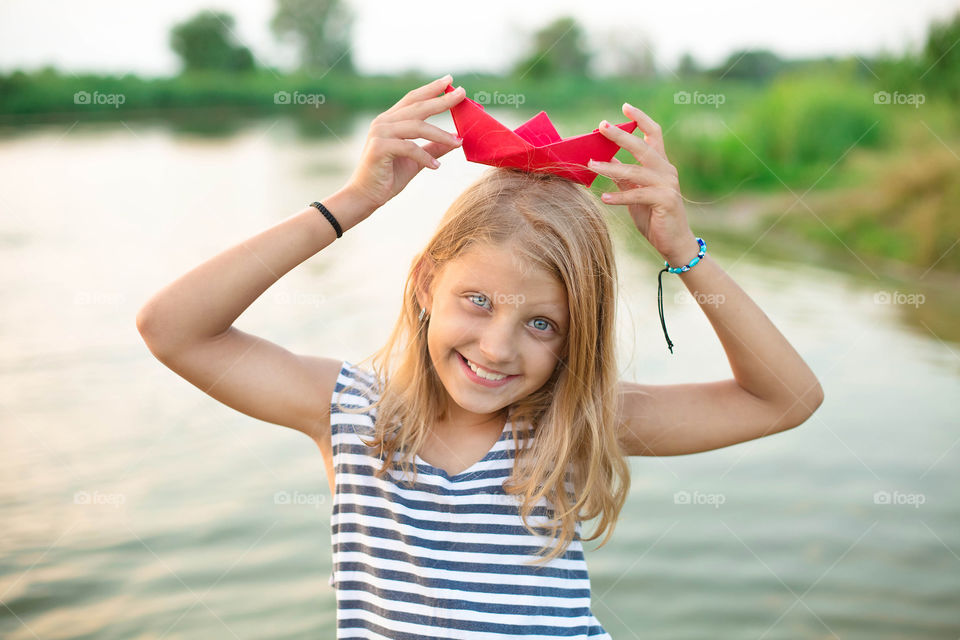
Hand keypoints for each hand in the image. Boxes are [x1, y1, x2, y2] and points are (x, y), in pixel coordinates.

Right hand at [343, 75, 464, 210]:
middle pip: (417, 107)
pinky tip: (436, 166)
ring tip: (457, 142)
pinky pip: (409, 148)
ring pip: (417, 127)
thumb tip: (456, 140)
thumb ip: (433, 147)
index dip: (431, 89)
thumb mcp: (416, 160)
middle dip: (441, 100)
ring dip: (440, 134)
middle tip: (462, 93)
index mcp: (390, 120)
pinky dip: (425, 156)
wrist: (365, 196)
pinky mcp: (379, 148)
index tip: (450, 80)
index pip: (413, 99)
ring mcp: (380, 133)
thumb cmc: (389, 177)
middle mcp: (383, 122)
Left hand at [588, 104, 698, 264]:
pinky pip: (637, 195)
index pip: (654, 134)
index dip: (641, 119)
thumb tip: (604, 159)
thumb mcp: (635, 193)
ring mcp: (667, 185)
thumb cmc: (654, 216)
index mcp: (661, 165)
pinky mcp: (665, 201)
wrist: (674, 243)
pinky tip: (604, 197)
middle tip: (602, 126)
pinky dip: (619, 196)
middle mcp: (666, 171)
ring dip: (611, 167)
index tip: (624, 107)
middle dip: (621, 135)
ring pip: (635, 171)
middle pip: (642, 147)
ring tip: (591, 165)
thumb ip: (624, 176)